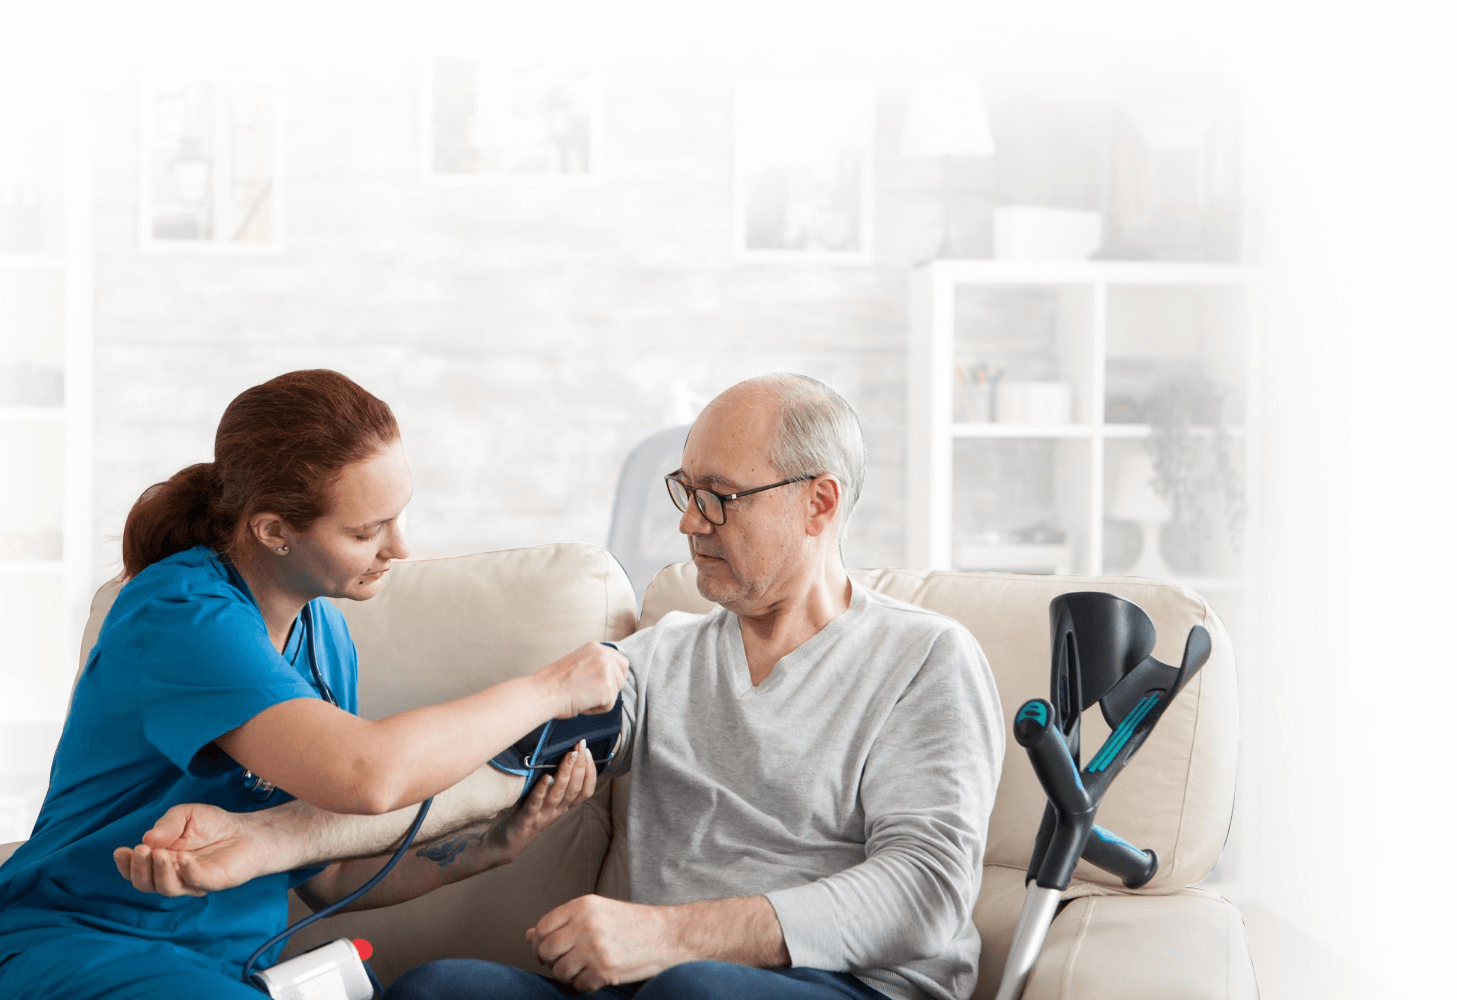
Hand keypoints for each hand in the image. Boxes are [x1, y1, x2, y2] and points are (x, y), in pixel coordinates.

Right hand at [112, 802, 287, 896]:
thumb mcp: (185, 815)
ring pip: (167, 888)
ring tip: (160, 853)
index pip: (135, 871)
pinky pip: (195, 882)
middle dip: (140, 869)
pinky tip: (183, 858)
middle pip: (146, 884)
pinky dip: (187, 871)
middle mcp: (172, 875)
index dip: (125, 865)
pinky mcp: (212, 882)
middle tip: (142, 850)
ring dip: (160, 872)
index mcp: (160, 861)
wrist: (247, 830)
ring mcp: (191, 882)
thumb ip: (167, 825)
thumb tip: (147, 839)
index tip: (121, 851)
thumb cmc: (213, 825)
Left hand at [496, 739, 597, 862]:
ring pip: (559, 794)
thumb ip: (558, 787)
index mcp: (564, 807)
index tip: (588, 752)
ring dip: (565, 773)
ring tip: (569, 755)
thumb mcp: (548, 803)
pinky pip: (535, 803)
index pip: (586, 791)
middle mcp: (557, 812)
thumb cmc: (529, 817)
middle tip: (580, 746)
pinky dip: (541, 790)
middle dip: (580, 766)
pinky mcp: (526, 819)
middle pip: (574, 789)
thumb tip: (565, 758)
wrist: (509, 844)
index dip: (590, 772)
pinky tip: (546, 777)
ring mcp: (542, 816)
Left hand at [527, 895, 677, 991]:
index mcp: (583, 905)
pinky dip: (585, 984)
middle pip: (546, 950)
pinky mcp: (604, 970)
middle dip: (550, 960)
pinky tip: (597, 975)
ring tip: (583, 967)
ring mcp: (595, 948)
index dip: (540, 942)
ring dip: (568, 974)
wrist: (666, 935)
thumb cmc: (631, 923)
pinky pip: (579, 985)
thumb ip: (564, 922)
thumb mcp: (597, 912)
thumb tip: (530, 935)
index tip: (547, 949)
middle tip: (564, 961)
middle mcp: (586, 924)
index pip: (543, 927)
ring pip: (560, 970)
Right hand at [539, 642, 627, 718]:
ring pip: (615, 691)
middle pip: (622, 676)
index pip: (619, 661)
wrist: (544, 692)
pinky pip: (609, 705)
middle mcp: (603, 655)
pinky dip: (596, 709)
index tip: (602, 684)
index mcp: (594, 647)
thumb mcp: (576, 663)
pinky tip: (582, 703)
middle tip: (591, 693)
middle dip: (611, 688)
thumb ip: (593, 665)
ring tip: (581, 696)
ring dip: (601, 699)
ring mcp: (607, 670)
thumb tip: (604, 677)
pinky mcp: (608, 688)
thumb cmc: (553, 683)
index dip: (613, 676)